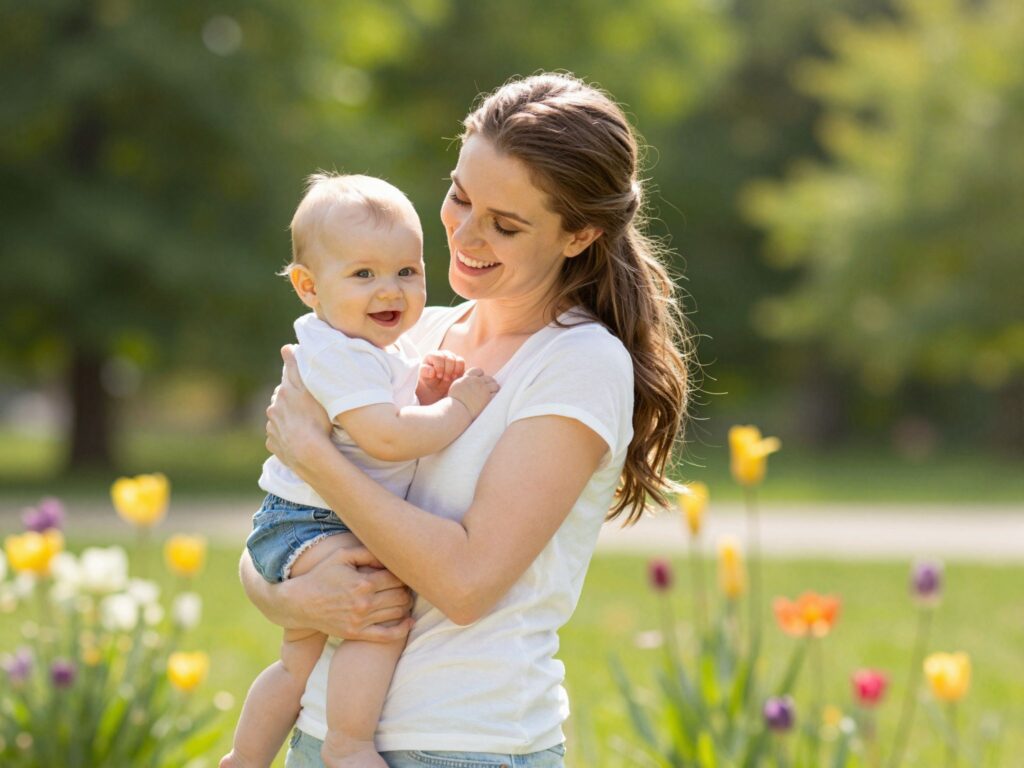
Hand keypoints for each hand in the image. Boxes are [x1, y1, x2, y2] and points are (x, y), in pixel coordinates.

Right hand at [243, 548, 413, 641]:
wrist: (299, 603)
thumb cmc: (322, 575)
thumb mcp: (342, 555)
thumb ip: (367, 552)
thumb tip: (390, 554)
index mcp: (364, 582)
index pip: (397, 578)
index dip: (404, 574)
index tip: (403, 571)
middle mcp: (364, 603)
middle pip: (401, 596)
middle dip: (407, 589)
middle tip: (406, 585)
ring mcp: (361, 620)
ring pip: (397, 613)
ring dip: (405, 605)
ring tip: (404, 598)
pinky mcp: (356, 634)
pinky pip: (387, 636)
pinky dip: (402, 629)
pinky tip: (409, 622)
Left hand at [266, 345, 331, 472]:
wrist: (309, 452)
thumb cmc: (315, 419)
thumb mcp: (308, 388)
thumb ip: (295, 368)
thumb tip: (285, 348)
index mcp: (283, 394)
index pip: (287, 384)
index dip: (295, 385)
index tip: (302, 389)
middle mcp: (273, 409)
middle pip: (281, 402)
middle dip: (289, 402)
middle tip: (306, 408)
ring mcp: (272, 428)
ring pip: (279, 419)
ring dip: (287, 420)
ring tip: (303, 425)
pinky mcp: (273, 444)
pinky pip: (278, 437)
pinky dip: (285, 436)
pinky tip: (297, 438)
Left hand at [417, 351, 465, 404]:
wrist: (436, 386)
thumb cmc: (429, 379)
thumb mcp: (424, 376)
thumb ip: (425, 372)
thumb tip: (432, 371)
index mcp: (433, 355)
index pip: (439, 357)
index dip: (440, 367)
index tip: (439, 376)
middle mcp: (443, 354)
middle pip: (450, 359)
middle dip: (448, 371)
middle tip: (445, 378)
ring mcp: (452, 357)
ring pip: (458, 360)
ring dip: (455, 371)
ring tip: (450, 378)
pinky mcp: (458, 362)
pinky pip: (462, 364)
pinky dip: (460, 371)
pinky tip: (455, 377)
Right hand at [448, 368, 499, 417]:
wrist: (457, 410)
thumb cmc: (454, 402)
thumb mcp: (456, 388)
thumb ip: (464, 384)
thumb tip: (469, 385)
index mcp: (467, 378)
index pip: (478, 371)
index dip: (481, 375)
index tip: (480, 381)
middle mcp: (476, 382)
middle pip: (489, 378)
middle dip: (489, 383)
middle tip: (488, 389)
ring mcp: (483, 389)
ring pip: (495, 385)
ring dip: (494, 389)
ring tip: (492, 394)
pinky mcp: (488, 398)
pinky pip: (496, 394)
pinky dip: (495, 397)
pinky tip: (491, 400)